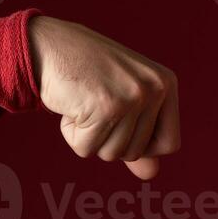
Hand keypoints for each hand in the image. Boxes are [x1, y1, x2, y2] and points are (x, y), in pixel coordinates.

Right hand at [27, 16, 179, 179]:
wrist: (48, 45)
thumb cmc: (86, 72)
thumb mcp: (122, 100)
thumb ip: (138, 136)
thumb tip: (151, 174)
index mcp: (166, 83)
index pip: (169, 144)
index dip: (143, 145)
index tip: (121, 122)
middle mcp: (154, 89)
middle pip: (135, 152)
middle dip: (108, 138)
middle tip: (95, 103)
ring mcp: (131, 98)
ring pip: (111, 154)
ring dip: (89, 136)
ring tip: (84, 102)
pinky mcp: (105, 108)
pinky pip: (87, 149)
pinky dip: (72, 133)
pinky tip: (71, 104)